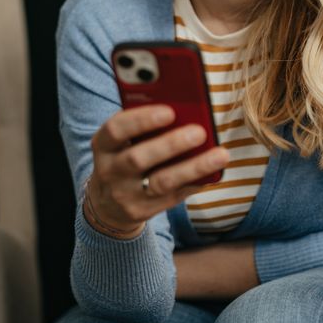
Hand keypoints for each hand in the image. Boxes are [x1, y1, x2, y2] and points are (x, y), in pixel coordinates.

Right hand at [83, 104, 227, 239]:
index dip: (141, 120)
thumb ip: (143, 127)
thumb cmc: (123, 158)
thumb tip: (185, 112)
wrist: (107, 204)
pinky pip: (173, 197)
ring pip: (161, 182)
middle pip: (138, 159)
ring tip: (220, 154)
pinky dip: (194, 183)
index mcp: (103, 145)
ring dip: (192, 167)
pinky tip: (213, 172)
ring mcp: (125, 195)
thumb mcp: (122, 142)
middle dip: (170, 144)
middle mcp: (109, 171)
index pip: (116, 130)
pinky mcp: (141, 212)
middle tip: (199, 132)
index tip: (169, 111)